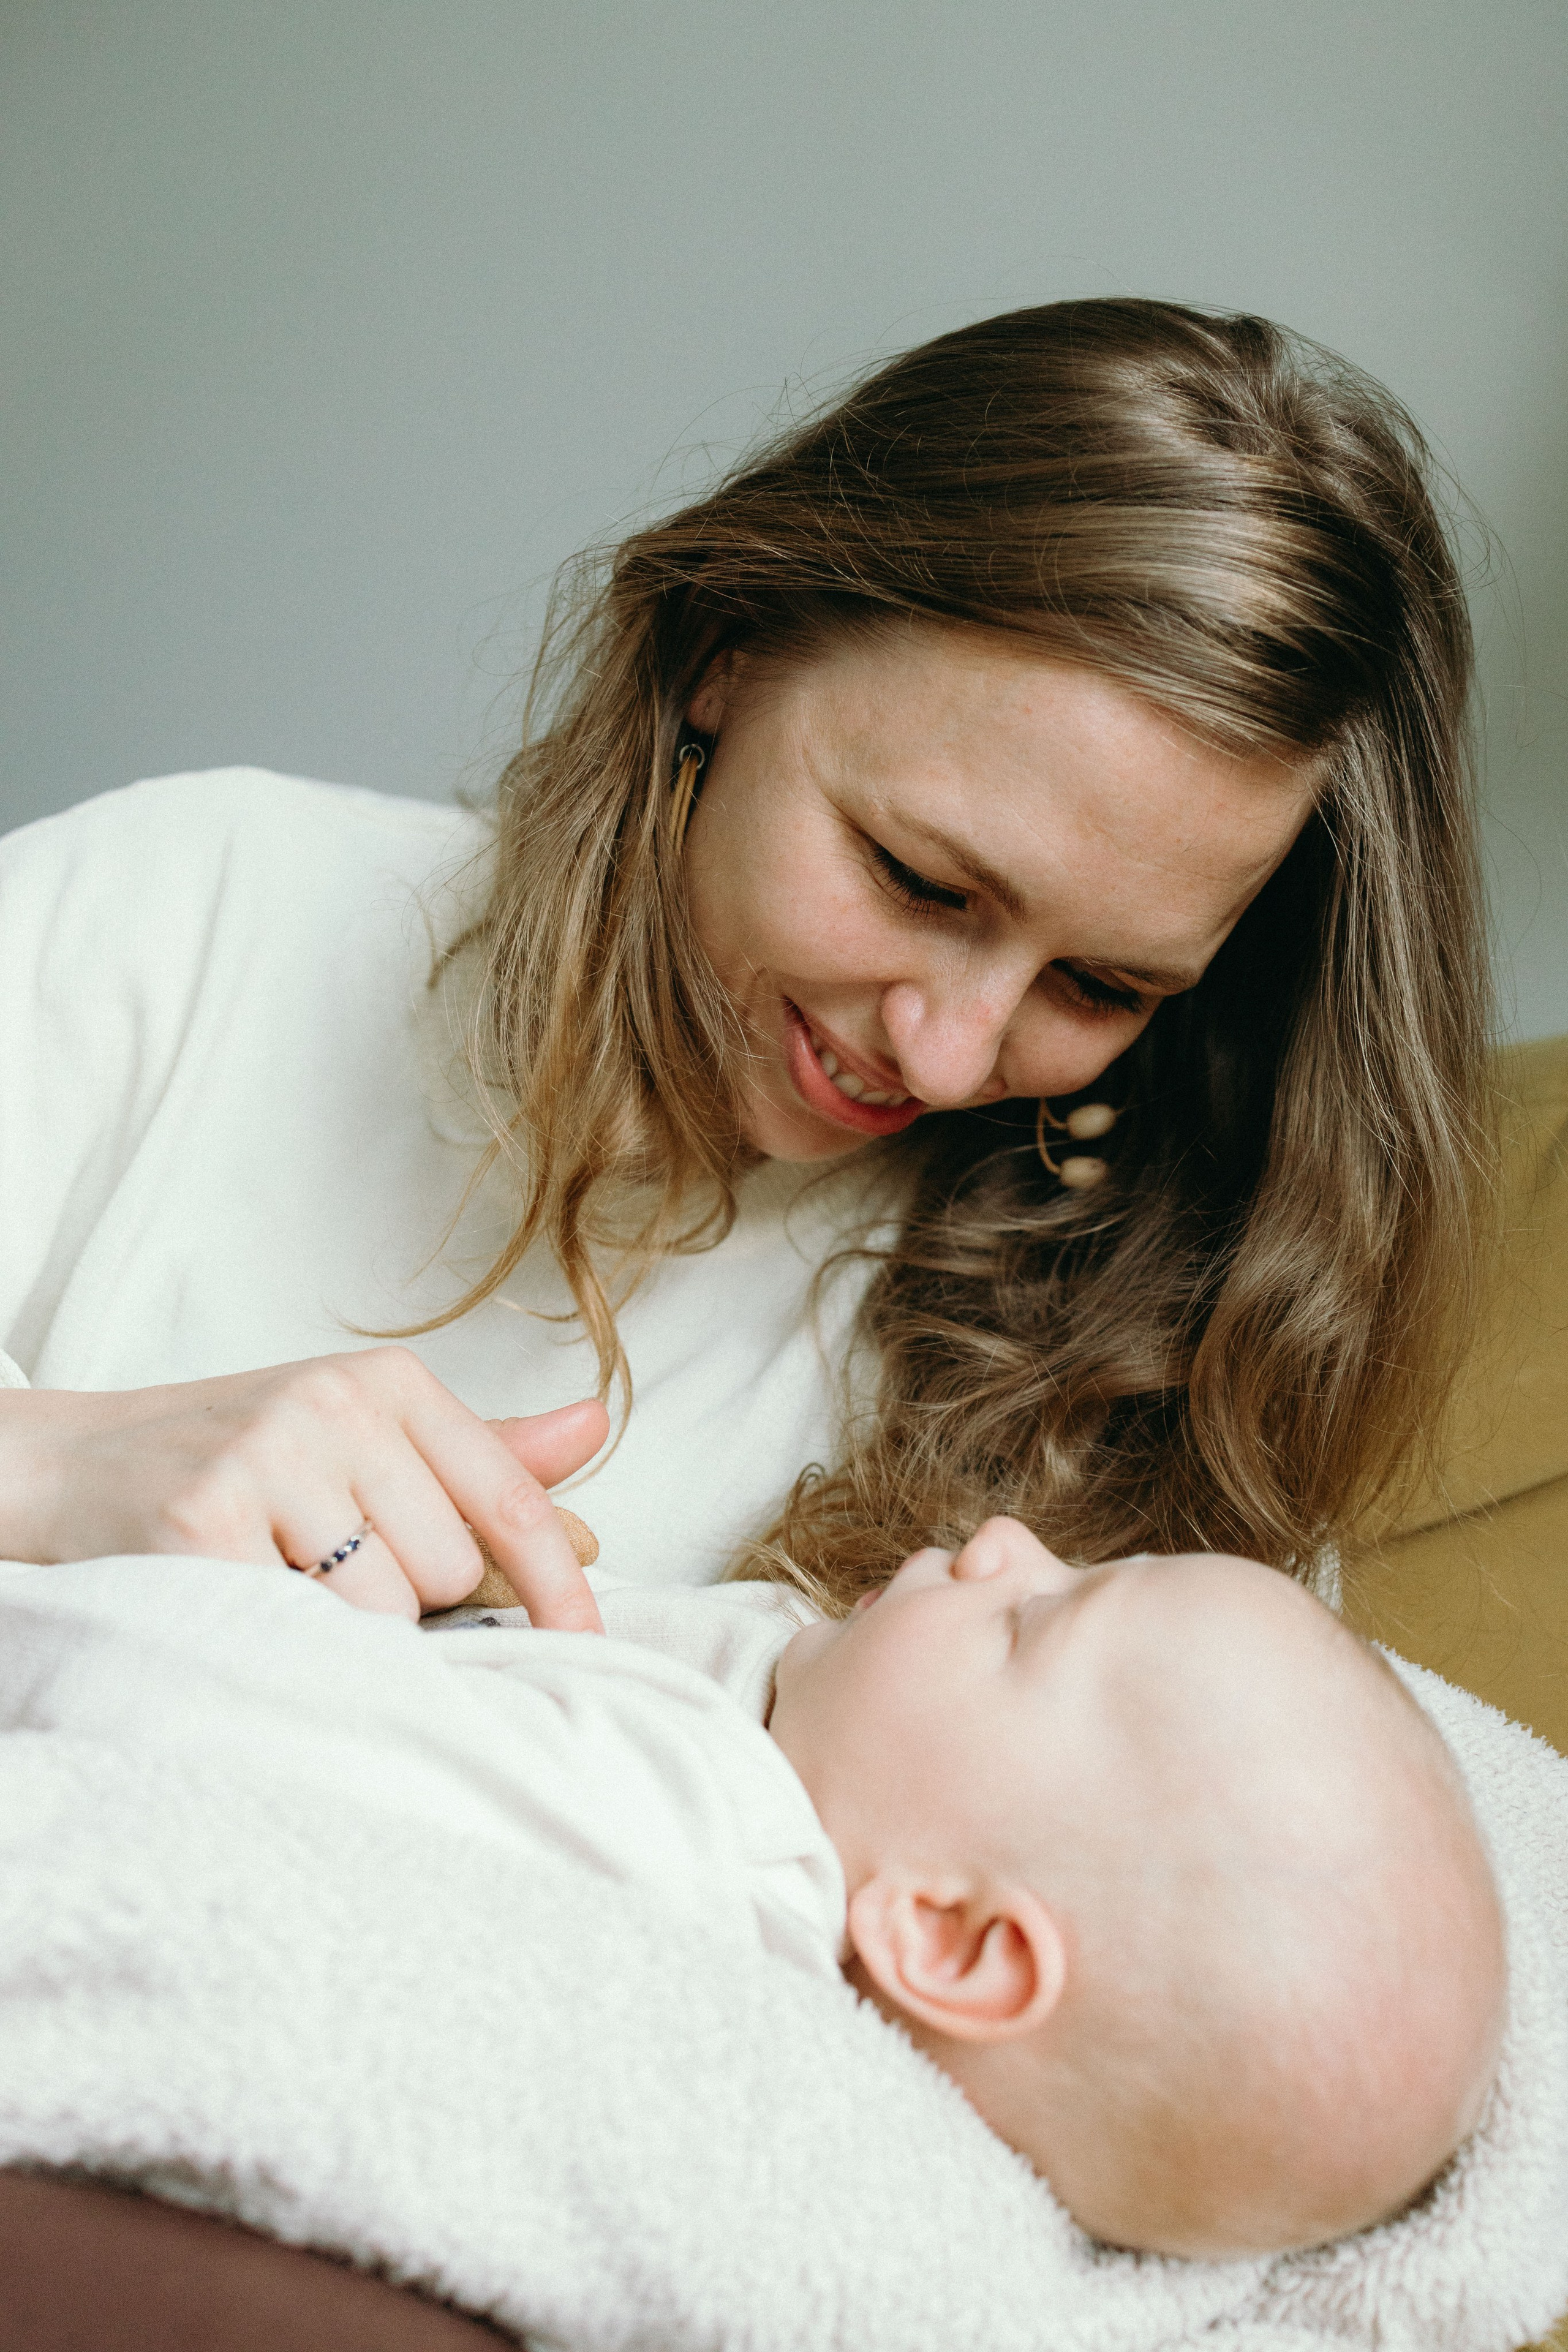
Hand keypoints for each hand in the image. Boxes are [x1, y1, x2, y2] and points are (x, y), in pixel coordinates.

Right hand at [0, 1350, 608, 1627]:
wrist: (82, 1466)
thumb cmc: (247, 1464)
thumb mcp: (367, 1438)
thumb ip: (480, 1452)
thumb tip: (595, 1426)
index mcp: (389, 1382)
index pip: (508, 1497)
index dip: (559, 1583)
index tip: (590, 1647)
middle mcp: (334, 1404)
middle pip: (449, 1569)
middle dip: (407, 1598)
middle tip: (327, 1566)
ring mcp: (266, 1456)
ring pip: (385, 1611)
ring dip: (345, 1629)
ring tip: (282, 1581)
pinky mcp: (201, 1520)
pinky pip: (304, 1630)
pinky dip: (288, 1641)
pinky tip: (243, 1599)